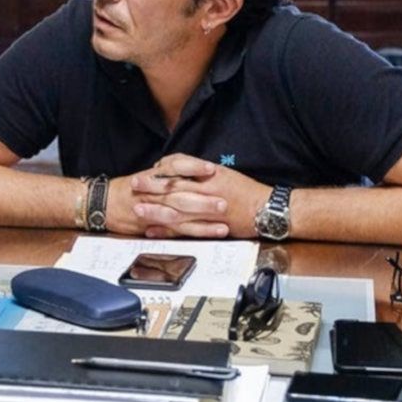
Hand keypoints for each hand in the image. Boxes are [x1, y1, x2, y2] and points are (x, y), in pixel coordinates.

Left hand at [132, 154, 269, 238]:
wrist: (268, 209)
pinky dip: (168, 231)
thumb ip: (200, 172)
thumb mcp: (224, 173)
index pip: (181, 169)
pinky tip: (153, 231)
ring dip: (156, 210)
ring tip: (138, 210)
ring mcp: (209, 210)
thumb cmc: (246, 191)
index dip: (162, 171)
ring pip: (177, 209)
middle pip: (175, 188)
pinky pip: (186, 229)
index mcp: (210, 175)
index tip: (147, 171)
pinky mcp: (211, 227)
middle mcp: (208, 190)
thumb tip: (175, 169)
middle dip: (152, 188)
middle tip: (133, 187)